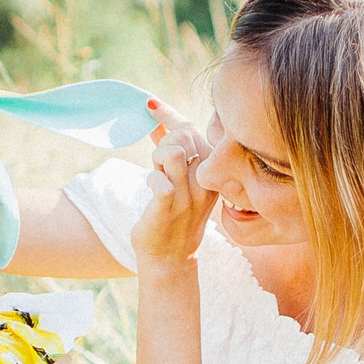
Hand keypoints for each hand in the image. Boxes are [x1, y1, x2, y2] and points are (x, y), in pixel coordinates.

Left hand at [131, 98, 217, 273]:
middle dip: (164, 141)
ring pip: (172, 151)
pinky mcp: (169, 207)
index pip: (194, 130)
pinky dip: (150, 178)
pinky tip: (152, 189)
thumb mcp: (179, 179)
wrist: (170, 258)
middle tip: (159, 164)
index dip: (169, 114)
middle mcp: (207, 182)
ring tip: (157, 174)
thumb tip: (156, 115)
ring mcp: (190, 196)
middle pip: (183, 135)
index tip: (149, 104)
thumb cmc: (172, 214)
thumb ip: (171, 147)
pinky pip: (158, 178)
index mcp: (214, 171)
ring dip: (157, 158)